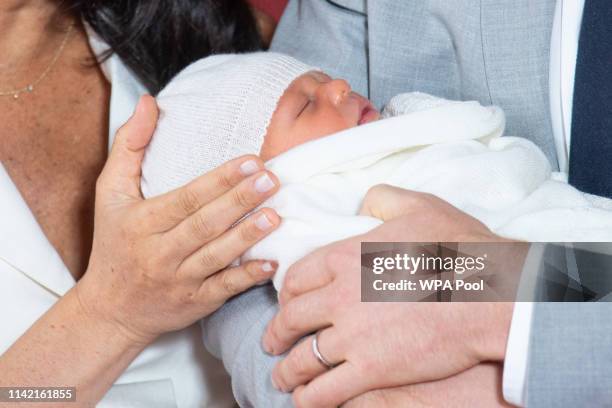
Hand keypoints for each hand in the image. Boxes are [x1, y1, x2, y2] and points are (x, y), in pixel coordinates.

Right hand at [77, 95, 281, 344]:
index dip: (219, 180)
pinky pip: (224, 289)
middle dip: (240, 201)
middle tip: (272, 179)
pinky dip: (247, 277)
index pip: (186, 198)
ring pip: (217, 256)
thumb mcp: (109, 193)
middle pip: (205, 225)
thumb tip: (149, 102)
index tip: (250, 160)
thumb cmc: (114, 242)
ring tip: (276, 215)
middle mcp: (160, 253)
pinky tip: (271, 262)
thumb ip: (129, 146)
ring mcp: (179, 281)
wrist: (111, 309)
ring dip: (247, 236)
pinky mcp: (196, 303)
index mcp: (141, 222)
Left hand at [263, 186, 513, 406]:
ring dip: (287, 371)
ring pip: (303, 358)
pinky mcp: (372, 369)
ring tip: (282, 378)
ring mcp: (353, 335)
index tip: (285, 303)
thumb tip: (365, 201)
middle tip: (272, 342)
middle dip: (276, 334)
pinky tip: (305, 400)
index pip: (296, 278)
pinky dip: (310, 399)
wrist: (492, 293)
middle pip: (290, 319)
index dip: (285, 294)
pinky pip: (327, 391)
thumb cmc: (458, 248)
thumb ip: (382, 198)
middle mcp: (338, 296)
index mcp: (344, 257)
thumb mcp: (418, 205)